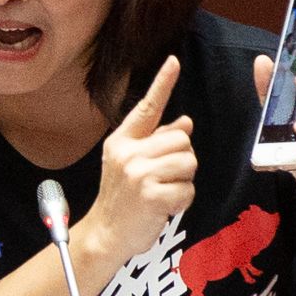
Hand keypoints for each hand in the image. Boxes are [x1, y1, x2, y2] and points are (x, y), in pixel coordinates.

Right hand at [80, 56, 196, 260]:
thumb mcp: (132, 165)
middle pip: (182, 140)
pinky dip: (181, 202)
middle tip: (162, 179)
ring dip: (183, 182)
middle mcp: (128, 153)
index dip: (162, 83)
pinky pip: (187, 189)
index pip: (147, 108)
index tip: (173, 61)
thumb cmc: (123, 199)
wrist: (106, 235)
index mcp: (122, 141)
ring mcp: (139, 174)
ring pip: (189, 163)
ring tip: (161, 193)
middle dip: (182, 161)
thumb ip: (157, 142)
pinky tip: (163, 208)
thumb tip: (185, 122)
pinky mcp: (151, 195)